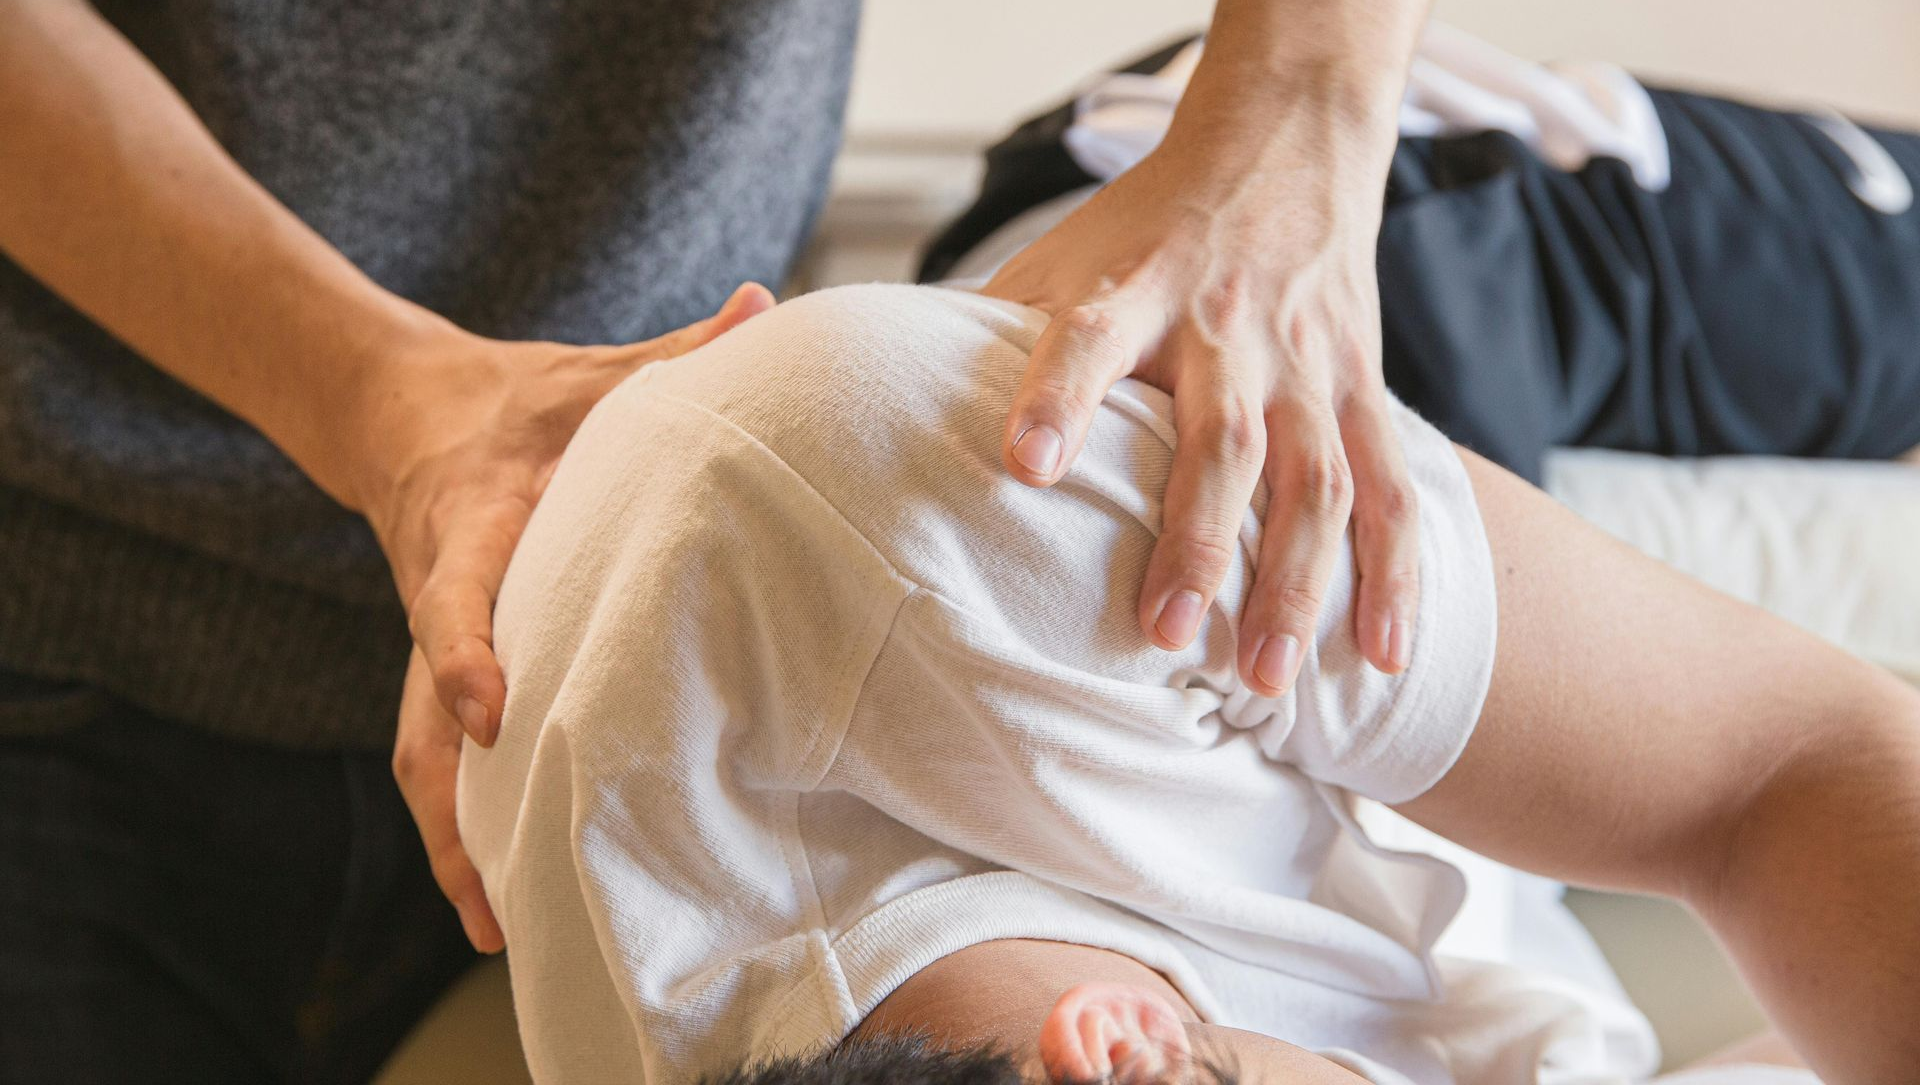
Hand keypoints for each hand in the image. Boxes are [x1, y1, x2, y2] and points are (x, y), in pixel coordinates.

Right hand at [374, 283, 775, 949]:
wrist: (406, 412)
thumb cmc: (521, 401)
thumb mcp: (592, 372)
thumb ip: (675, 353)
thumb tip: (765, 305)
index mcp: (474, 523)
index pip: (454, 593)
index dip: (461, 652)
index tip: (488, 712)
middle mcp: (441, 597)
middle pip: (421, 719)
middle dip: (452, 806)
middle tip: (493, 890)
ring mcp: (430, 644)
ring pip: (421, 757)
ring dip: (453, 839)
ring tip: (497, 924)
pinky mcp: (440, 670)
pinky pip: (439, 756)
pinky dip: (464, 822)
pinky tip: (503, 884)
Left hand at [981, 129, 1416, 697]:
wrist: (1280, 145)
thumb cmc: (1144, 229)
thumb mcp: (1060, 256)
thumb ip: (991, 337)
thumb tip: (883, 418)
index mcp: (1133, 291)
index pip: (1088, 341)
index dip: (1057, 400)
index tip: (1026, 468)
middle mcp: (1225, 331)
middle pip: (1220, 442)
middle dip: (1195, 541)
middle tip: (1160, 633)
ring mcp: (1305, 365)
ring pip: (1315, 481)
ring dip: (1294, 583)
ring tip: (1262, 680)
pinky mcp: (1362, 388)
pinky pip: (1391, 489)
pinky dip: (1394, 575)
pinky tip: (1385, 657)